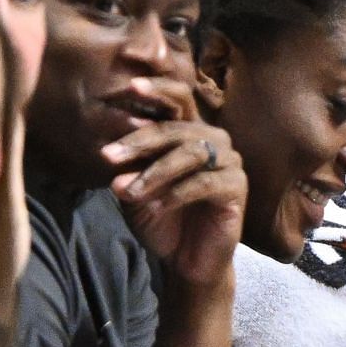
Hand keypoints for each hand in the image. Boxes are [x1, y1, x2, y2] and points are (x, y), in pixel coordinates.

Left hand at [102, 97, 246, 288]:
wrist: (185, 260)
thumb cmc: (162, 218)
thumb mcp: (136, 189)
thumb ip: (127, 168)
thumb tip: (109, 156)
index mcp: (190, 132)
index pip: (179, 100)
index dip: (158, 89)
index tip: (131, 86)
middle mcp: (213, 141)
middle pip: (177, 128)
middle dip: (140, 142)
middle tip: (108, 156)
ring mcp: (229, 162)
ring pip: (190, 154)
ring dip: (155, 172)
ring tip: (128, 191)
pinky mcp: (237, 188)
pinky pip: (204, 183)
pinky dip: (176, 194)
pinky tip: (156, 206)